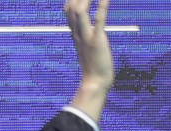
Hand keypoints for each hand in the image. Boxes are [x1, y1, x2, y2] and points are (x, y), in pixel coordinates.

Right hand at [65, 0, 113, 121]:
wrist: (95, 82)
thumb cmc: (93, 67)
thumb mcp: (86, 49)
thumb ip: (84, 38)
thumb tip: (89, 33)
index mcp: (75, 34)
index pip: (68, 11)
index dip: (72, 0)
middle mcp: (78, 32)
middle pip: (72, 7)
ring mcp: (87, 36)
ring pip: (80, 11)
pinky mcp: (98, 40)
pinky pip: (98, 20)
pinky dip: (102, 7)